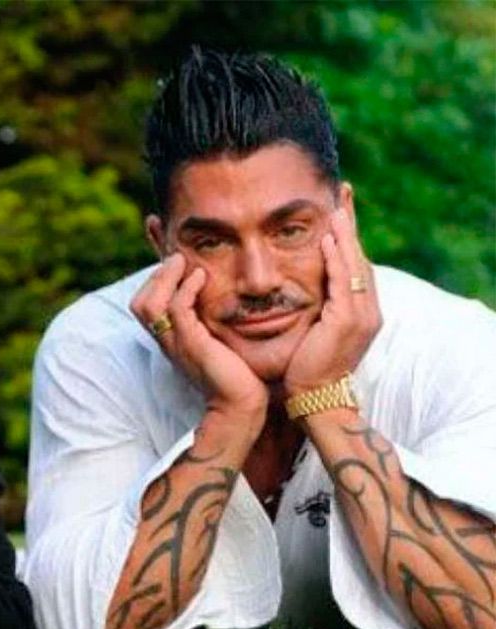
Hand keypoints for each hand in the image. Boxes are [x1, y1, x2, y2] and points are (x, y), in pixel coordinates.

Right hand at [131, 253, 267, 417]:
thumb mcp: (217, 343)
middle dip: (156, 276)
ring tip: (183, 262)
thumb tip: (221, 299)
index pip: (144, 307)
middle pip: (139, 304)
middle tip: (177, 259)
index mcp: (170, 341)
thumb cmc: (236, 376)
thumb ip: (210, 323)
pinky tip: (201, 276)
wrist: (241, 405)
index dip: (154, 283)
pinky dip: (186, 288)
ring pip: (150, 304)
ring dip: (165, 277)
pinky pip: (177, 309)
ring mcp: (177, 344)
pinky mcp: (193, 344)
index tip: (176, 266)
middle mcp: (168, 342)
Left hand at [284, 210, 381, 397]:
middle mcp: (367, 309)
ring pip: (353, 264)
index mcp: (360, 310)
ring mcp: (361, 315)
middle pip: (358, 256)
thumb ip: (316, 308)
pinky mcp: (347, 321)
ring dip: (343, 234)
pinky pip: (342, 283)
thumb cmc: (307, 369)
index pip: (354, 263)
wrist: (316, 399)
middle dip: (349, 224)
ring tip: (335, 206)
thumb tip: (299, 289)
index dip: (347, 235)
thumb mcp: (314, 332)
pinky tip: (327, 239)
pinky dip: (336, 260)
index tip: (338, 207)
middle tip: (342, 191)